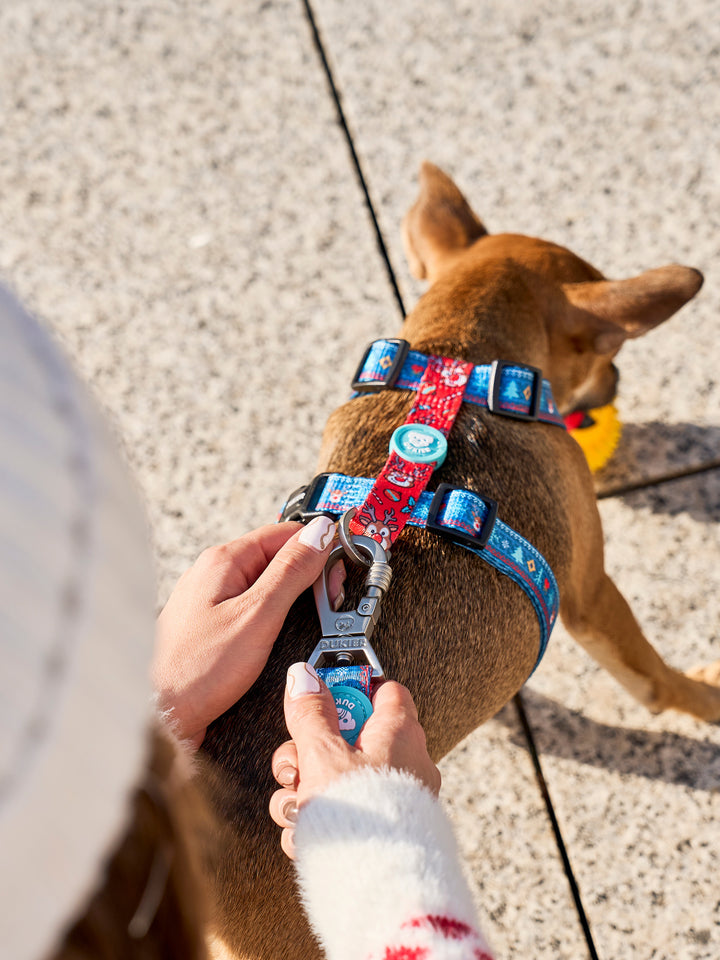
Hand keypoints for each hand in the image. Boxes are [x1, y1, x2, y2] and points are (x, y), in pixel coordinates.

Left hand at [153, 518, 343, 748]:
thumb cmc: (195, 671)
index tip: (340, 574)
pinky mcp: (212, 625)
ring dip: (293, 598)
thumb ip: (291, 571)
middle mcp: (214, 573)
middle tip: (329, 603)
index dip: (319, 549)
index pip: (286, 533)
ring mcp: (211, 599)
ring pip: (266, 584)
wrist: (158, 715)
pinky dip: (274, 617)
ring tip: (311, 620)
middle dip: (308, 575)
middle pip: (277, 557)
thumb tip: (320, 534)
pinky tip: (282, 636)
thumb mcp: (257, 615)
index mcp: (224, 560)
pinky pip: (252, 607)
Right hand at [269, 663, 440, 857]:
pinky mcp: (382, 832)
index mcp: (399, 732)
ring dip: (306, 792)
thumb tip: (303, 676)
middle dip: (309, 753)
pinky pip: (344, 813)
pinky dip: (318, 821)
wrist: (378, 888)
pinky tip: (305, 836)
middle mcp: (405, 762)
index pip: (384, 690)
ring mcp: (395, 799)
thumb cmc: (362, 815)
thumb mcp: (323, 754)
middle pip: (349, 738)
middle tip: (296, 767)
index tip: (320, 697)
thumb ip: (311, 713)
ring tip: (297, 809)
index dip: (350, 689)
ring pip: (339, 779)